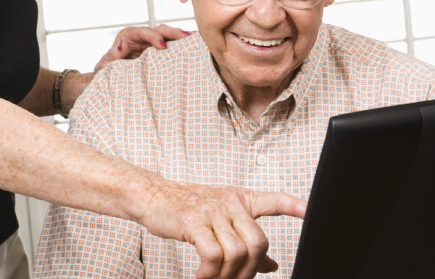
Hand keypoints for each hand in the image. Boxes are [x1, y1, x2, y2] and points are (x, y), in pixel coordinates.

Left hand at [94, 24, 190, 71]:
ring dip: (182, 37)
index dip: (153, 37)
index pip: (142, 32)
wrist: (110, 78)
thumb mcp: (105, 65)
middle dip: (173, 32)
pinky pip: (173, 45)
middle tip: (186, 37)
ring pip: (169, 35)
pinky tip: (197, 46)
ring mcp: (153, 43)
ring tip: (197, 39)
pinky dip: (184, 45)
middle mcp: (142, 36)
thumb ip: (111, 57)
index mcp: (128, 36)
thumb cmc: (107, 71)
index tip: (163, 47)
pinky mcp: (160, 51)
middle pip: (159, 29)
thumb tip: (120, 47)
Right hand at [139, 181, 306, 278]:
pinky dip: (210, 273)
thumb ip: (246, 240)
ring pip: (237, 253)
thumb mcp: (220, 219)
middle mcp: (230, 203)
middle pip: (258, 242)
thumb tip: (273, 266)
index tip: (312, 212)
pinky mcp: (194, 221)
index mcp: (240, 200)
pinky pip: (213, 255)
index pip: (274, 201)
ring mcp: (213, 211)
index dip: (295, 206)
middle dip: (250, 272)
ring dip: (227, 277)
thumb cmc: (188, 207)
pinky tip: (201, 276)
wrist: (154, 195)